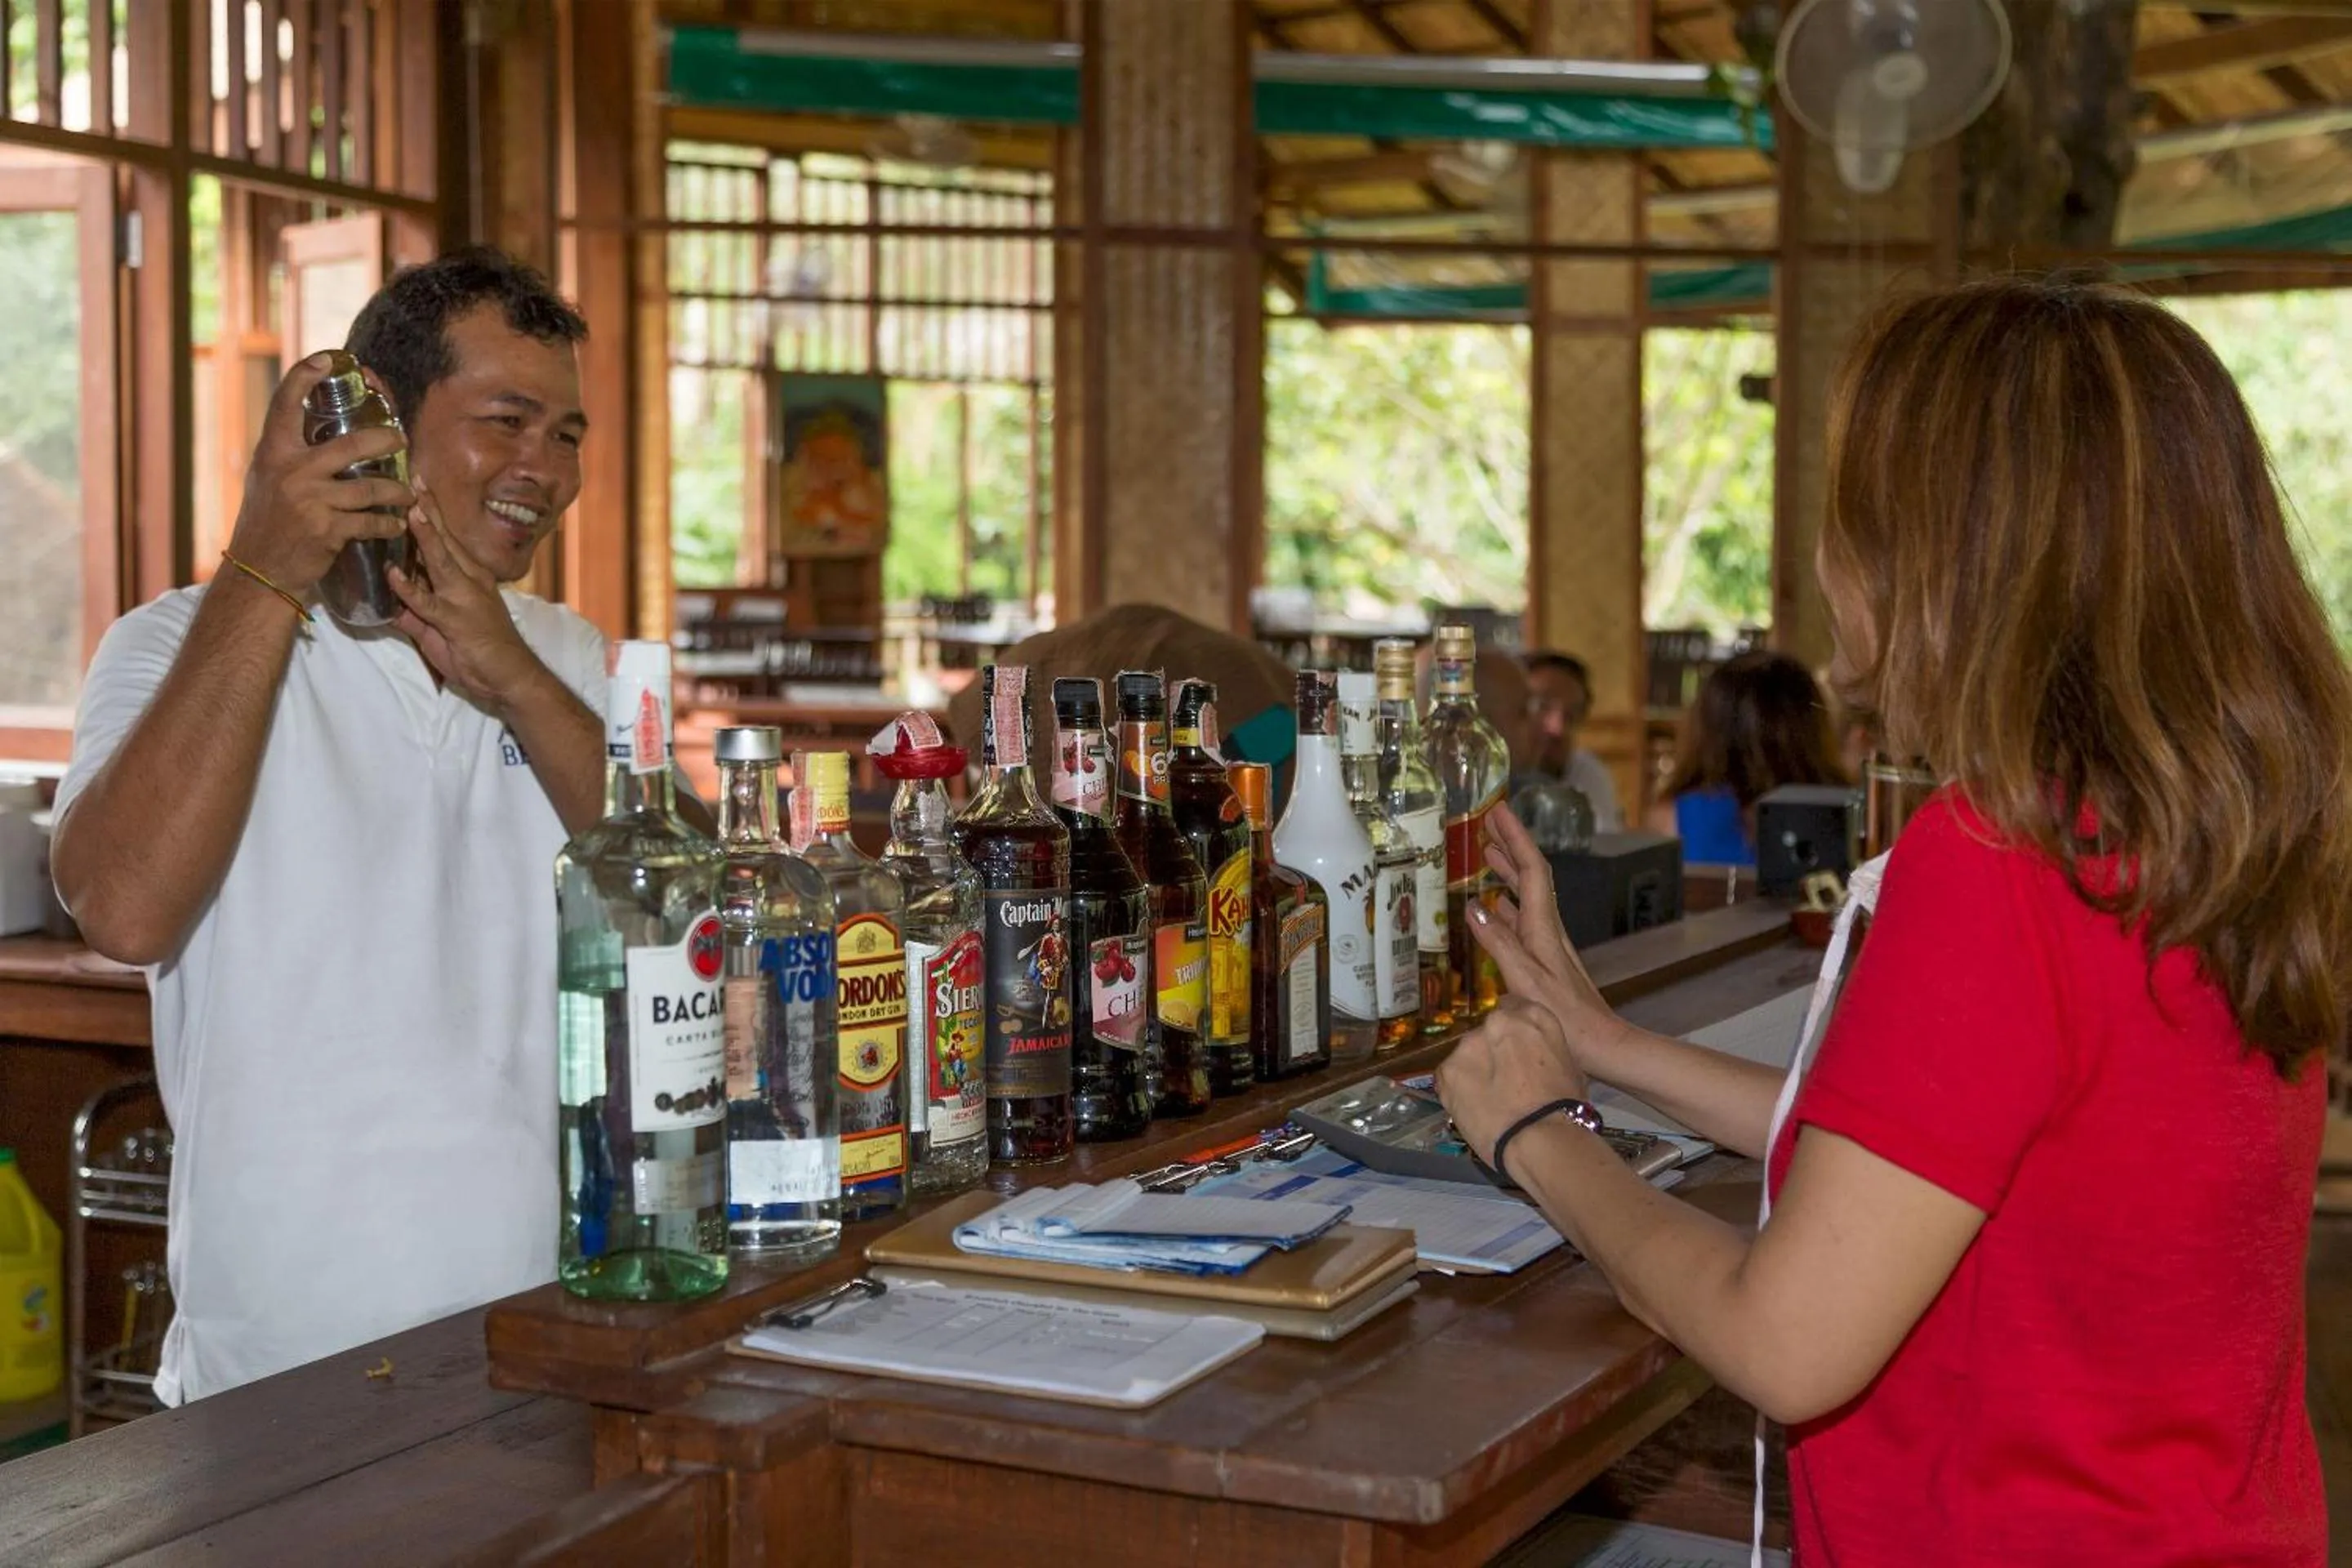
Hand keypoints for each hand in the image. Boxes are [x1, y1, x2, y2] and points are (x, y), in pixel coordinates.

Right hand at [226, 353, 412, 594]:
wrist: (258, 571)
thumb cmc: (267, 523)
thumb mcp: (268, 479)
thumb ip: (291, 456)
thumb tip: (319, 429)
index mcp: (273, 452)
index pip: (285, 403)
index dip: (304, 376)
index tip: (327, 358)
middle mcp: (290, 471)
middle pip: (350, 444)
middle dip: (385, 440)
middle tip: (402, 438)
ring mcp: (309, 500)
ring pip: (369, 488)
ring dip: (396, 491)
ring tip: (410, 493)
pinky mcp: (327, 529)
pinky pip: (370, 522)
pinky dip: (388, 524)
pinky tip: (398, 525)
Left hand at [387, 481, 544, 711]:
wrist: (510, 678)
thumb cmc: (480, 652)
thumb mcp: (441, 629)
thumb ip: (417, 614)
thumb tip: (393, 605)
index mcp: (469, 577)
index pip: (447, 539)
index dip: (432, 513)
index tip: (418, 486)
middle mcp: (469, 580)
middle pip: (445, 539)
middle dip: (428, 509)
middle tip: (414, 480)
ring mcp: (464, 598)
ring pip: (440, 561)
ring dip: (425, 535)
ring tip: (411, 510)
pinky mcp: (455, 620)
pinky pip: (427, 601)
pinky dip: (408, 588)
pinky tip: (393, 572)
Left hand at [1435, 995, 1591, 1168]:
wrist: (1539, 1139)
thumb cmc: (1565, 1106)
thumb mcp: (1568, 1066)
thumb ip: (1543, 1049)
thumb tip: (1535, 1058)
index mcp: (1531, 1016)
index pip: (1513, 1010)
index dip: (1513, 1036)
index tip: (1515, 1053)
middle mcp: (1496, 1021)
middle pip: (1488, 1033)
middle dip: (1493, 1052)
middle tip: (1502, 1081)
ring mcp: (1467, 1045)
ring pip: (1467, 1055)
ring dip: (1474, 1070)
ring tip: (1487, 1099)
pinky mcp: (1446, 1071)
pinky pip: (1450, 1076)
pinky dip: (1458, 1089)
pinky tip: (1473, 1108)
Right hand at [1470, 803, 1634, 1078]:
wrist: (1603, 1045)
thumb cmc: (1566, 1019)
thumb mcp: (1525, 981)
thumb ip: (1499, 943)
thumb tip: (1475, 905)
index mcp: (1544, 929)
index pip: (1531, 870)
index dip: (1515, 838)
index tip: (1497, 811)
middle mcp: (1549, 930)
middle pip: (1531, 876)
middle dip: (1511, 846)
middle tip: (1489, 822)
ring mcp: (1549, 945)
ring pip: (1528, 896)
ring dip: (1508, 872)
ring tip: (1488, 855)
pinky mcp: (1547, 961)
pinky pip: (1524, 920)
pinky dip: (1507, 905)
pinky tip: (1495, 910)